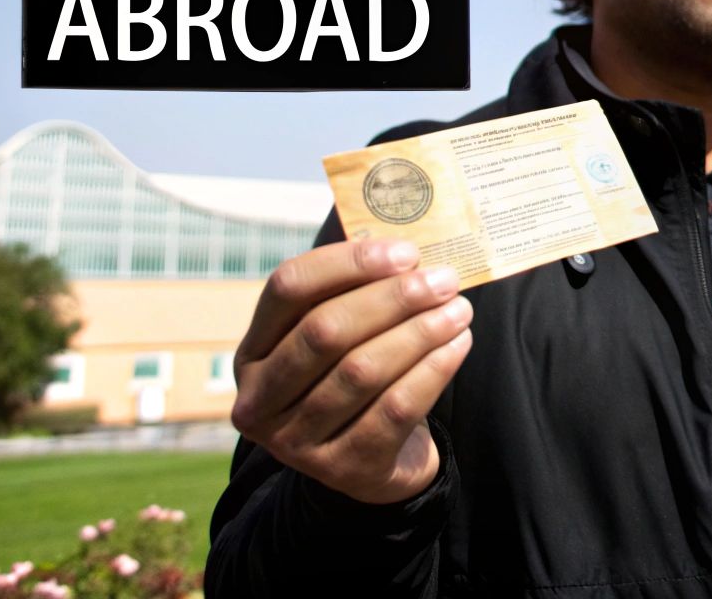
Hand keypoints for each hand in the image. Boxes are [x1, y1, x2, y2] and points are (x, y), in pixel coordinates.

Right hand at [229, 239, 472, 504]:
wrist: (373, 462)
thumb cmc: (355, 377)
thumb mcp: (341, 337)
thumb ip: (356, 292)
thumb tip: (406, 245)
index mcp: (253, 351)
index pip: (288, 287)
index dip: (347, 262)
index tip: (405, 252)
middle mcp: (260, 398)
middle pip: (326, 331)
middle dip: (393, 299)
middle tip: (444, 280)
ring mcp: (296, 441)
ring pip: (362, 371)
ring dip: (420, 333)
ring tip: (459, 310)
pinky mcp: (343, 467)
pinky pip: (394, 409)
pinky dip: (433, 371)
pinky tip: (458, 345)